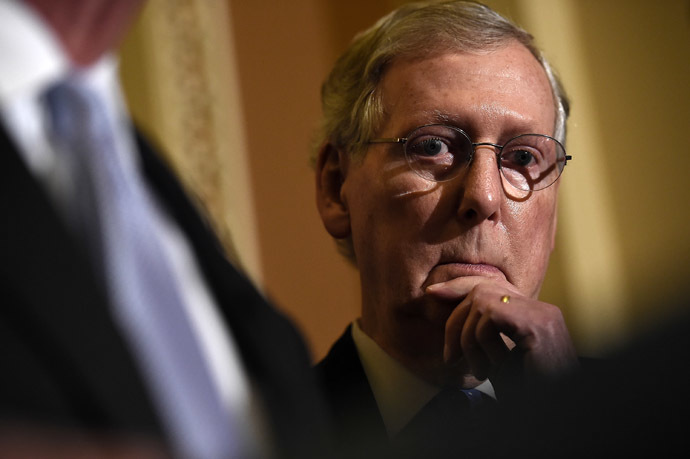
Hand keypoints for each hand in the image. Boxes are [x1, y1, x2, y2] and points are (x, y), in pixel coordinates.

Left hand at [426, 276, 578, 384]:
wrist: (552, 408)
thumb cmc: (526, 392)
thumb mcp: (496, 360)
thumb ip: (481, 337)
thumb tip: (451, 322)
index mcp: (533, 313)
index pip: (490, 286)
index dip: (459, 287)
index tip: (432, 293)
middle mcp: (541, 308)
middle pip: (481, 289)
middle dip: (455, 321)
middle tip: (450, 358)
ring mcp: (541, 314)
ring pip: (480, 304)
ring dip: (468, 340)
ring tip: (481, 371)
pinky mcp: (536, 324)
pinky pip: (490, 317)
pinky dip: (482, 343)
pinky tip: (496, 367)